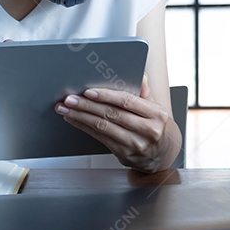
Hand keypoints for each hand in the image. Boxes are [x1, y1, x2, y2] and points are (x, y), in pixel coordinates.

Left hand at [55, 79, 175, 172]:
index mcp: (156, 114)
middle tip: (70, 99)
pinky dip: (84, 127)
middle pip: (111, 114)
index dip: (106, 96)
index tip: (88, 92)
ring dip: (81, 117)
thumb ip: (144, 92)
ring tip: (65, 109)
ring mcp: (135, 144)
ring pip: (103, 127)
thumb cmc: (155, 127)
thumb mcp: (155, 108)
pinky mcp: (124, 154)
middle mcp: (147, 130)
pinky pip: (100, 138)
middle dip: (87, 106)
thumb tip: (138, 74)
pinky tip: (74, 120)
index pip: (127, 101)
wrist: (163, 155)